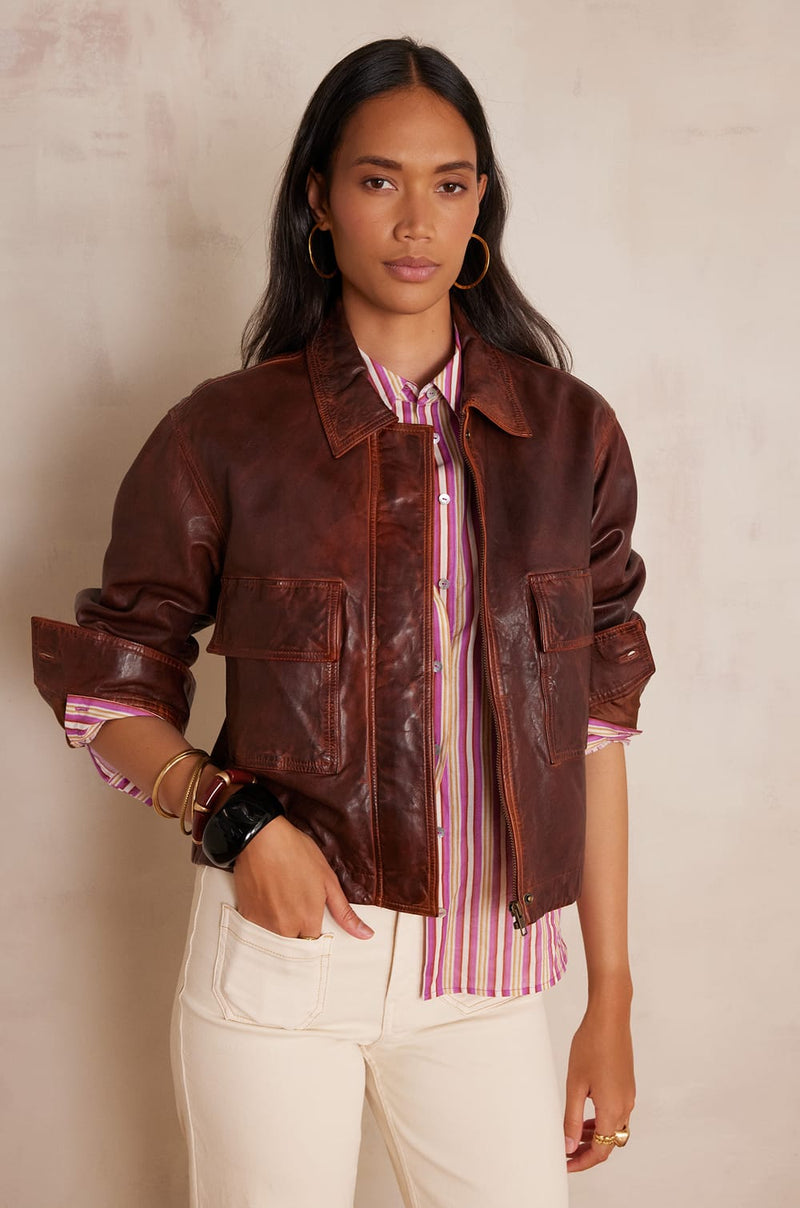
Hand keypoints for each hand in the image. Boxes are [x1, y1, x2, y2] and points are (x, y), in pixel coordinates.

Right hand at [232, 815, 374, 940]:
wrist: (262, 838)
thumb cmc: (297, 854)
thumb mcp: (328, 880)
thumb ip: (345, 913)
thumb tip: (367, 935)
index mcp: (308, 920)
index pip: (314, 945)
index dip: (315, 934)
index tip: (313, 920)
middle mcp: (285, 928)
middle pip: (294, 946)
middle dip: (298, 934)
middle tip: (296, 908)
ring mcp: (264, 923)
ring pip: (276, 939)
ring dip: (280, 929)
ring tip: (281, 903)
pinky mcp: (247, 916)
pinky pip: (258, 930)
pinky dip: (263, 921)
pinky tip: (267, 901)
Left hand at [563, 1002, 634, 1171]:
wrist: (610, 1017)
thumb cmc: (591, 1045)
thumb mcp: (575, 1085)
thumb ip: (572, 1118)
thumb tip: (569, 1146)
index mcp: (613, 1110)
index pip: (600, 1152)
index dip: (582, 1162)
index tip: (564, 1163)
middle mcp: (626, 1106)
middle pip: (609, 1144)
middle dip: (588, 1151)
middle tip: (565, 1150)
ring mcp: (628, 1095)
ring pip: (614, 1129)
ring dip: (595, 1136)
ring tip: (573, 1133)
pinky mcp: (627, 1084)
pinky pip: (617, 1113)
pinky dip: (602, 1120)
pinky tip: (586, 1112)